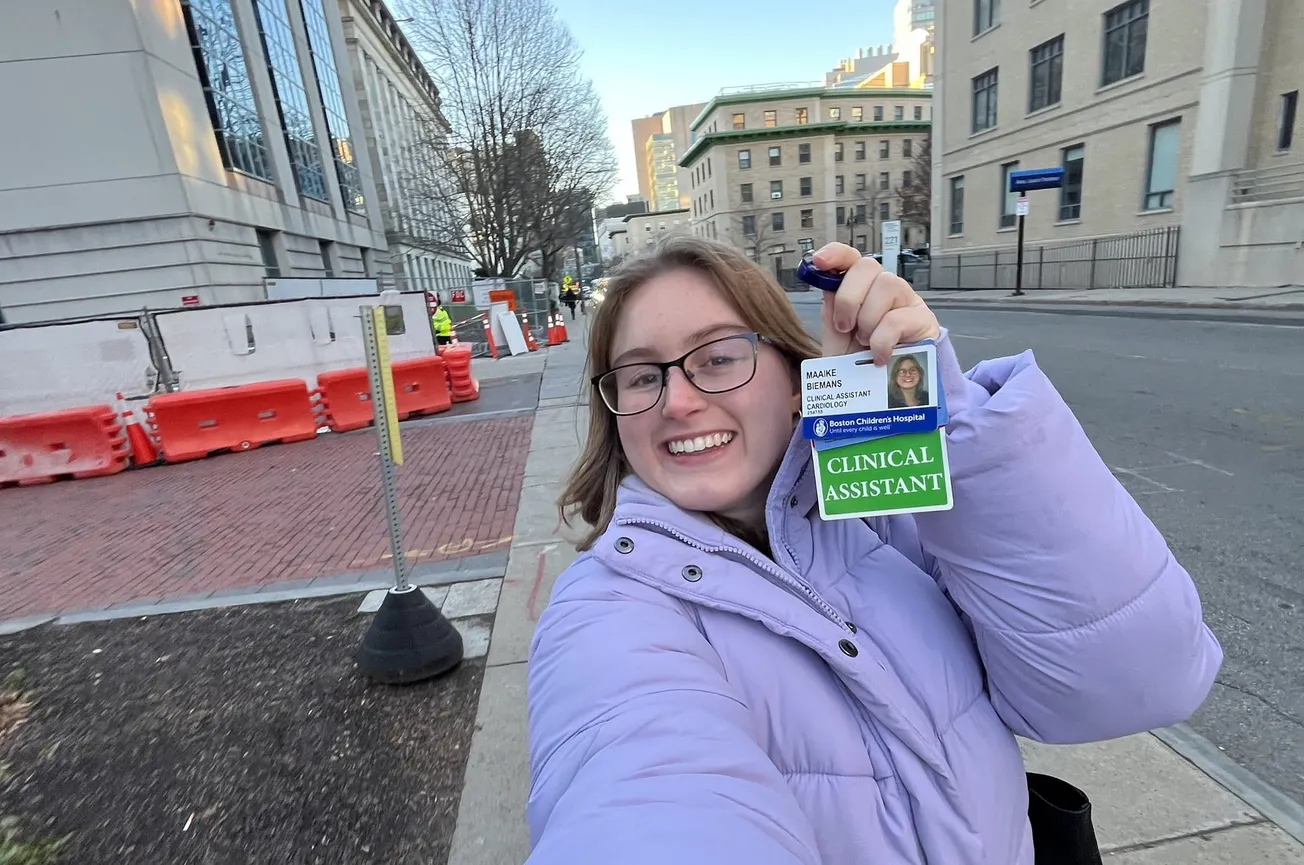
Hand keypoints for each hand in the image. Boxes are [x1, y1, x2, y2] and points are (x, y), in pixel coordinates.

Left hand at [815, 243, 939, 363]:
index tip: (818, 262)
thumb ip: (831, 312)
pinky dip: (881, 340)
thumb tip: (827, 285)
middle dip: (848, 298)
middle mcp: (884, 287)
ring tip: (865, 342)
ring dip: (868, 319)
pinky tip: (879, 356)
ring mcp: (906, 300)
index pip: (851, 257)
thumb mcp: (837, 338)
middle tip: (844, 327)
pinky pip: (897, 319)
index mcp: (861, 288)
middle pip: (867, 266)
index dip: (836, 254)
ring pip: (886, 285)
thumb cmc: (860, 361)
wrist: (883, 392)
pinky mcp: (923, 319)